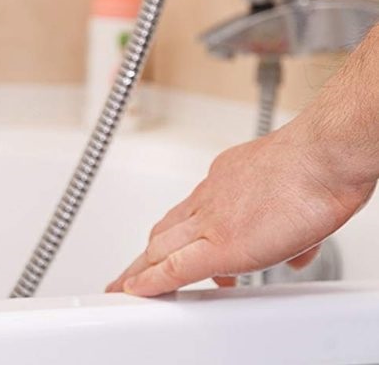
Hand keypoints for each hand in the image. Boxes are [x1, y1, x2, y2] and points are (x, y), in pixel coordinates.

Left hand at [108, 121, 375, 295]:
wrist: (322, 159)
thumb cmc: (318, 169)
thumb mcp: (296, 198)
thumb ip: (289, 228)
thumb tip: (295, 252)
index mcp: (224, 184)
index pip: (187, 214)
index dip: (174, 237)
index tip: (164, 251)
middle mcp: (209, 200)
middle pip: (164, 231)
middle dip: (147, 256)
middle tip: (133, 275)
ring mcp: (210, 221)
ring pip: (160, 248)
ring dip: (142, 271)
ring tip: (128, 289)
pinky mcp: (220, 246)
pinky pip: (175, 267)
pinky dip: (153, 281)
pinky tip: (137, 292)